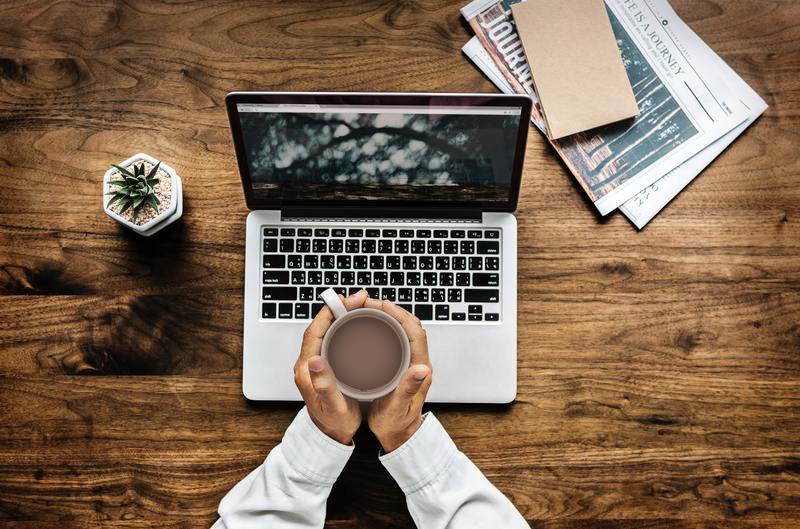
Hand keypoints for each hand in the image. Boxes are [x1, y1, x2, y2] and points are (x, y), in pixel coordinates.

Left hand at [294, 290, 368, 443]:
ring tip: (360, 305)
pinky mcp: (324, 364)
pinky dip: (344, 326)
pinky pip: (332, 338)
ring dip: (342, 315)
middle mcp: (308, 363)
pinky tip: (357, 322)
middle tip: (360, 298)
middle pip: (321, 326)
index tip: (347, 301)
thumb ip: (324, 386)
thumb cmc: (333, 423)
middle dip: (339, 308)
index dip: (330, 313)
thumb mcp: (332, 407)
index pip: (315, 331)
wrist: (330, 435)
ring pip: (327, 330)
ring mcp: (316, 362)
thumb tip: (315, 361)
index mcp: (307, 370)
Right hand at [364, 299, 432, 451]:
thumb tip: (423, 369)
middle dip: (392, 310)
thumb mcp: (398, 408)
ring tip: (369, 308)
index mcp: (419, 369)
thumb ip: (408, 389)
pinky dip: (386, 326)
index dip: (400, 315)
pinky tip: (372, 324)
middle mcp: (418, 362)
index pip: (415, 333)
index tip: (382, 305)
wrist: (400, 435)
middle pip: (410, 326)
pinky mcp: (403, 364)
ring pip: (404, 330)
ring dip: (389, 316)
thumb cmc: (396, 424)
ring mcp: (411, 361)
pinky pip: (398, 337)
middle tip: (369, 303)